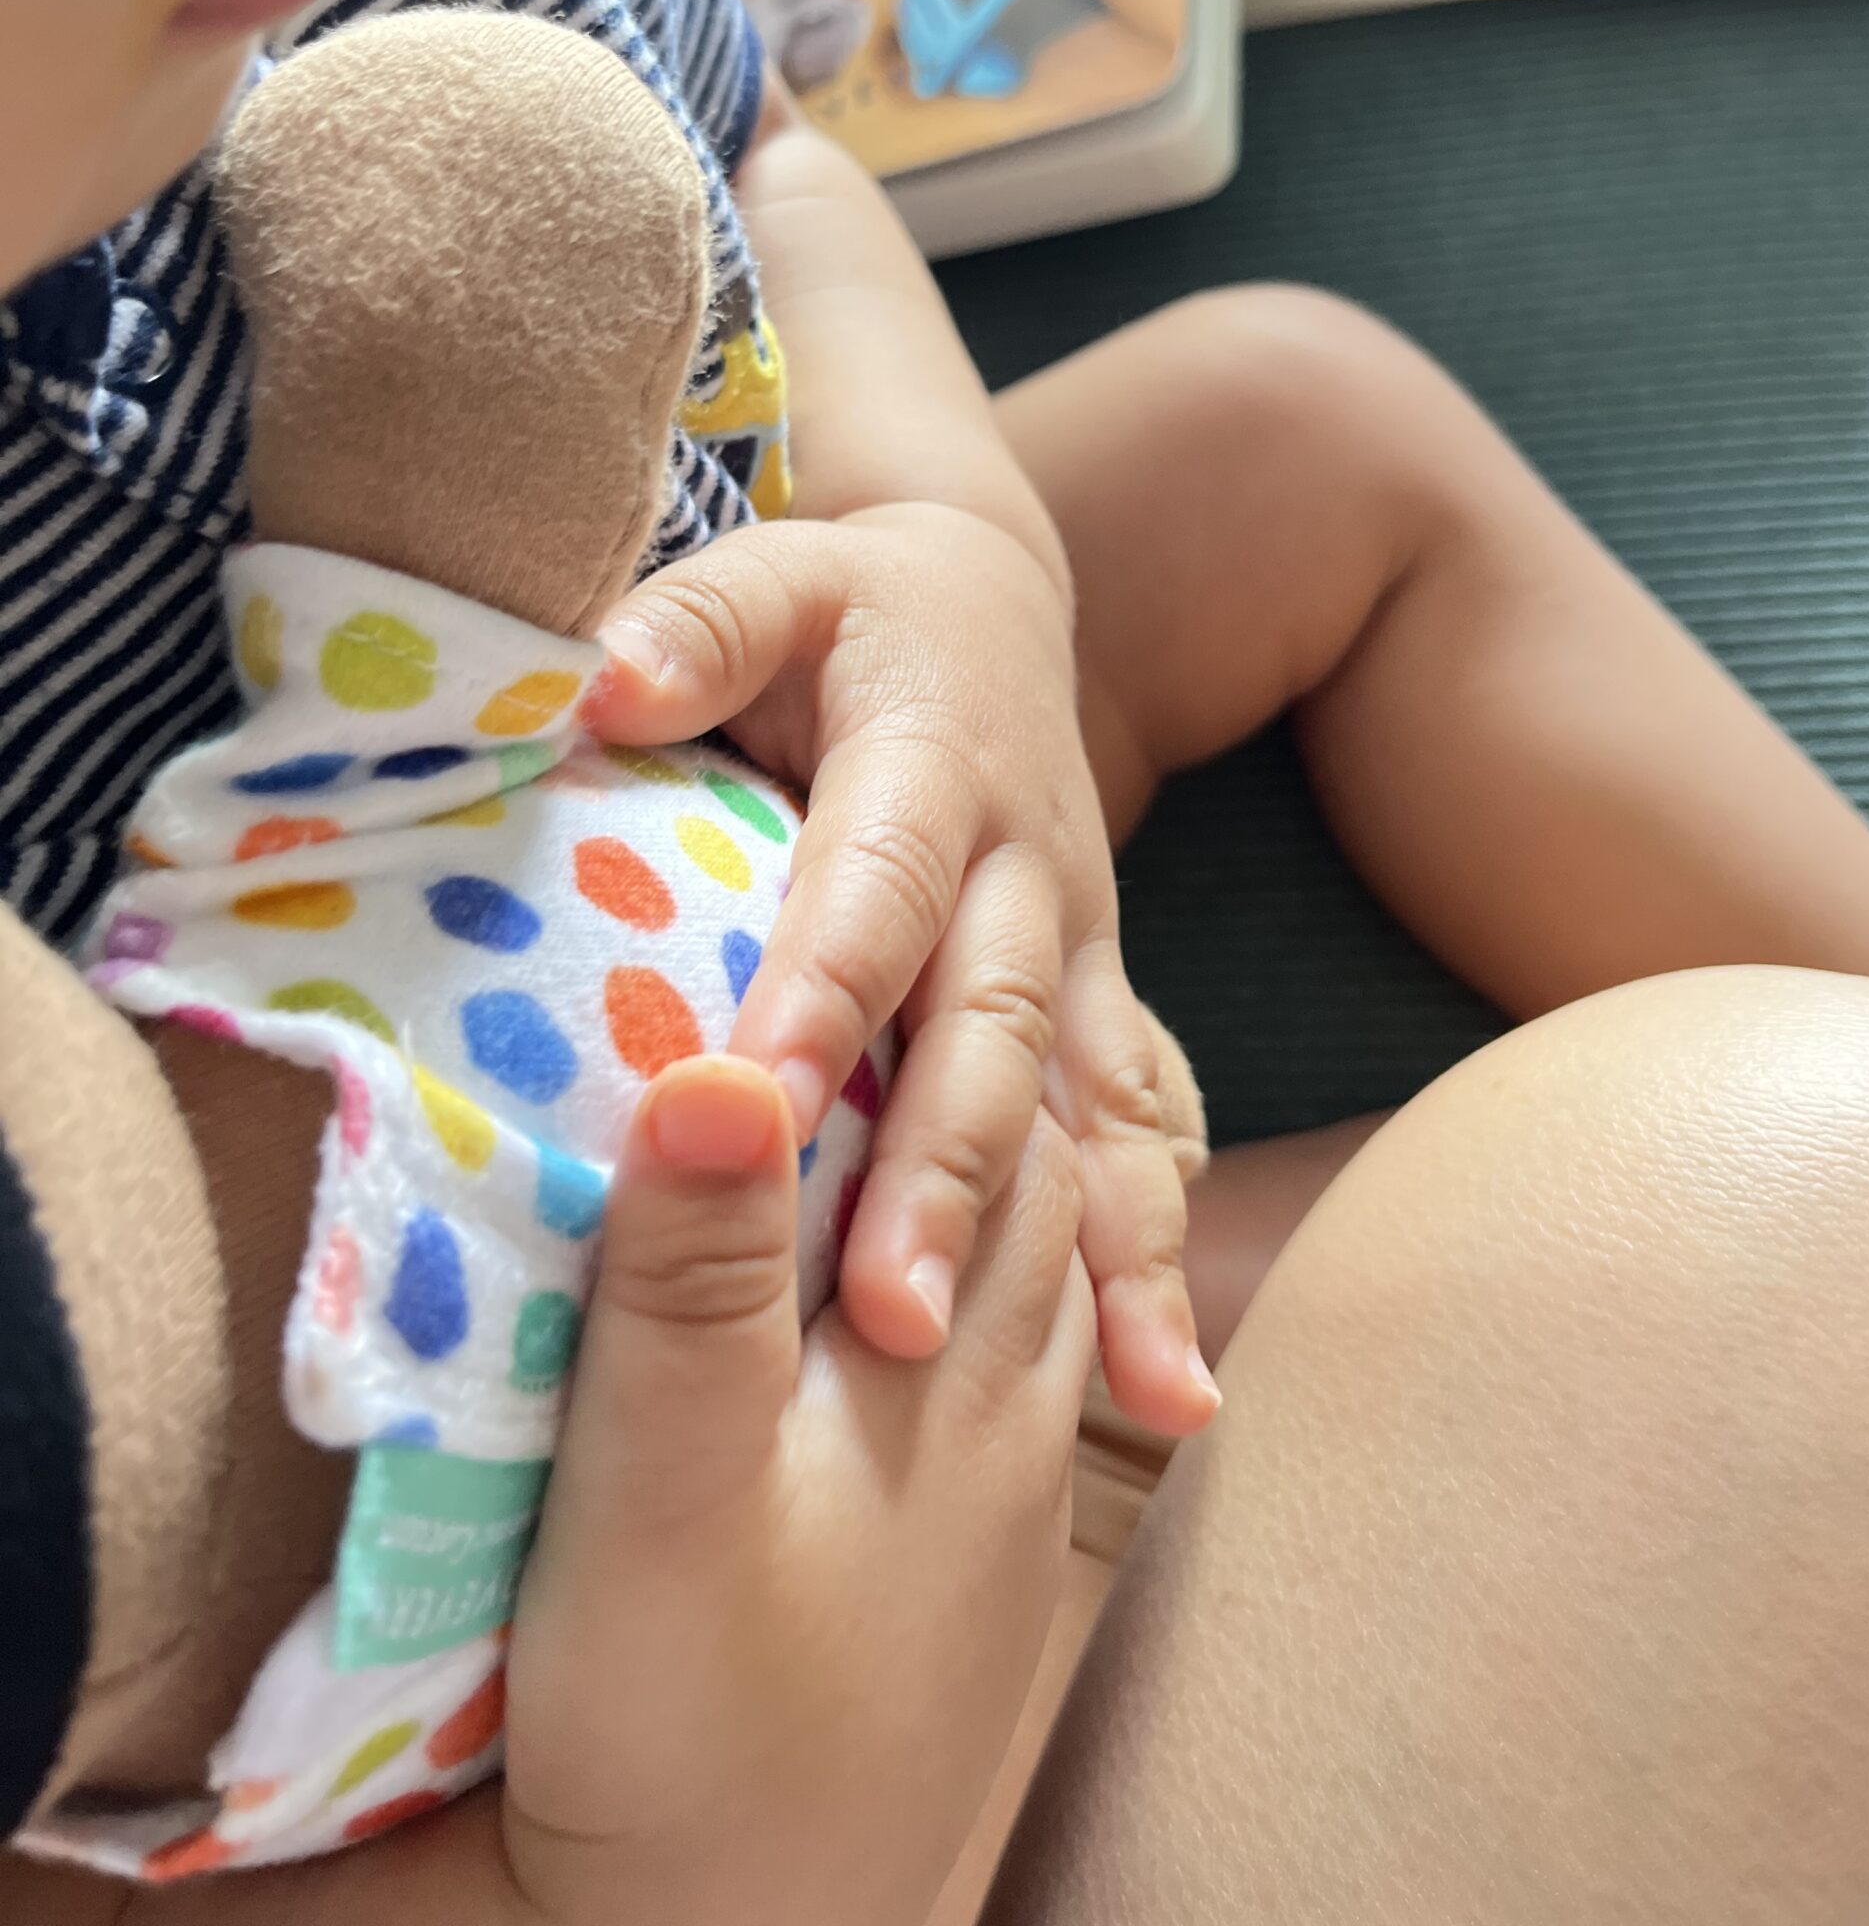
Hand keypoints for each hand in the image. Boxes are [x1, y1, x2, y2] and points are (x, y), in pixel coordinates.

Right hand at [505, 1056, 1095, 1925]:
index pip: (1008, 1141)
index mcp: (961, 1368)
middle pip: (1039, 1211)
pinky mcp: (953, 1590)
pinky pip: (996, 1405)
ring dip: (974, 1215)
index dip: (939, 1030)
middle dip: (974, 1104)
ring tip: (884, 1149)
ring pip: (1032, 1309)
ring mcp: (996, 1517)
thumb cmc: (689, 1718)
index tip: (850, 946)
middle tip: (865, 1018)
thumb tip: (724, 1062)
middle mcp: (1013, 1428)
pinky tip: (887, 1341)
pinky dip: (955, 1327)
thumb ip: (695, 1276)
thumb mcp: (663, 1481)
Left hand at [594, 504, 1216, 1437]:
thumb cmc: (839, 613)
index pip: (873, 889)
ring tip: (1112, 1396)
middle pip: (991, 1028)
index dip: (822, 994)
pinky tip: (1168, 1393)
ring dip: (1096, 1246)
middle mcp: (1024, 867)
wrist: (986, 606)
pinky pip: (1138, 1134)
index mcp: (930, 764)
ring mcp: (1076, 946)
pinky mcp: (1098, 1003)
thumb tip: (598, 682)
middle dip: (947, 1172)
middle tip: (888, 1318)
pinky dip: (1157, 1257)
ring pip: (1091, 1102)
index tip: (755, 1113)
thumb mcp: (770, 574)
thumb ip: (692, 624)